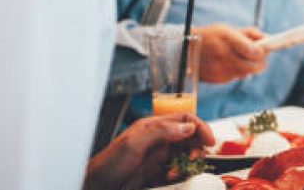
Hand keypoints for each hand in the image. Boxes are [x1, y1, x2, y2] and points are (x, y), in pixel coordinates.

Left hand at [84, 113, 214, 189]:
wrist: (95, 187)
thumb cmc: (107, 164)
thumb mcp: (134, 143)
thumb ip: (161, 131)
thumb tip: (187, 127)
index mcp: (154, 127)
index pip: (185, 120)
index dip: (200, 128)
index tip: (209, 141)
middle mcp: (159, 140)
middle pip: (190, 139)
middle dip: (196, 148)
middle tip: (194, 159)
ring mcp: (158, 158)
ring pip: (186, 157)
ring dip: (188, 164)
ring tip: (178, 172)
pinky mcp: (157, 174)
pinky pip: (177, 173)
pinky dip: (179, 176)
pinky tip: (170, 178)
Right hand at [192, 23, 266, 82]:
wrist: (184, 50)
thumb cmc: (210, 36)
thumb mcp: (228, 29)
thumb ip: (250, 33)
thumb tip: (269, 39)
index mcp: (226, 38)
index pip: (253, 51)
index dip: (262, 52)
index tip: (264, 49)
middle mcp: (223, 55)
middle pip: (253, 67)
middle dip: (260, 63)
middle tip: (261, 58)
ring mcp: (220, 69)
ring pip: (245, 73)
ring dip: (248, 67)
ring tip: (242, 58)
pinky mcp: (216, 79)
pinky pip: (234, 77)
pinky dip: (236, 72)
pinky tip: (229, 64)